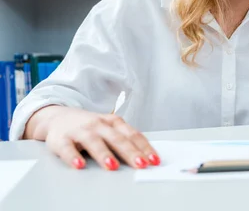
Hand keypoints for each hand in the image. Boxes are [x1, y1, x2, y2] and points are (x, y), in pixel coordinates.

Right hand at [39, 106, 159, 169]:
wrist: (59, 117)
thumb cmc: (91, 126)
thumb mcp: (110, 128)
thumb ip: (124, 139)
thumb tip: (145, 157)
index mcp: (114, 122)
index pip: (133, 135)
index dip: (145, 148)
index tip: (154, 160)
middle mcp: (99, 125)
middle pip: (117, 139)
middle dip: (130, 152)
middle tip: (141, 164)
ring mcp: (80, 130)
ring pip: (94, 142)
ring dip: (104, 154)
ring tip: (112, 166)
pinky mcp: (61, 139)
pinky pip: (67, 149)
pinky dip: (73, 157)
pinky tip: (79, 165)